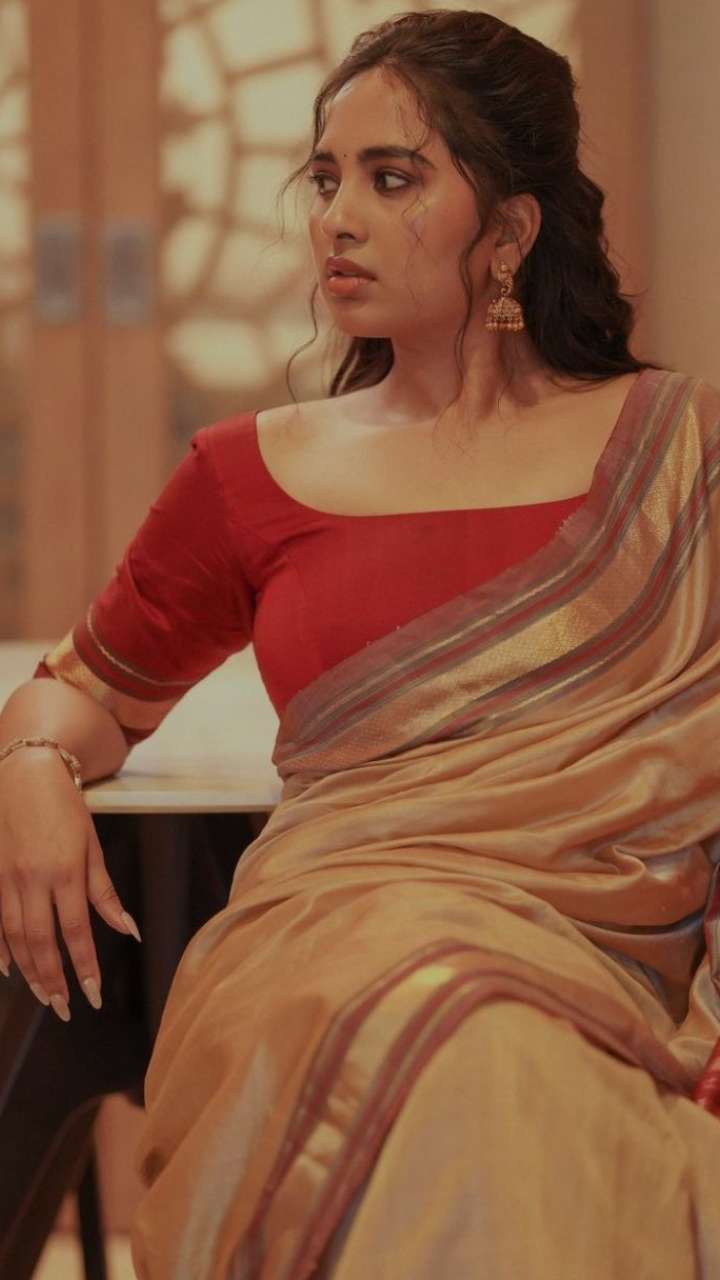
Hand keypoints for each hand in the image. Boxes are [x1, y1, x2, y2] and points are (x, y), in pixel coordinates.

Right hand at [0, 747, 140, 1020]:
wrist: (25, 772)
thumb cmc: (65, 808)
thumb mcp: (92, 845)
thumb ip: (105, 892)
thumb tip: (128, 930)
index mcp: (65, 871)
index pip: (75, 932)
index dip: (84, 967)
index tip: (92, 996)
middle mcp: (32, 878)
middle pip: (41, 942)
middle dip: (53, 980)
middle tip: (65, 1008)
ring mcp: (5, 877)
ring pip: (14, 936)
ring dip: (29, 971)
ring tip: (44, 995)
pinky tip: (7, 968)